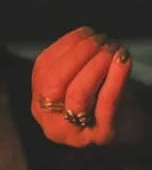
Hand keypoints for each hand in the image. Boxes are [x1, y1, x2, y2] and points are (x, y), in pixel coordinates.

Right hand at [31, 26, 132, 146]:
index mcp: (39, 106)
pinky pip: (105, 104)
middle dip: (78, 55)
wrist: (131, 133)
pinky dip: (115, 78)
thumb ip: (72, 63)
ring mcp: (75, 134)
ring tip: (113, 48)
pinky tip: (123, 60)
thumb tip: (82, 36)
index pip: (42, 70)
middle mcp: (50, 124)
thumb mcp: (80, 80)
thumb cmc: (104, 100)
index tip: (86, 32)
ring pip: (77, 94)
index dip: (63, 46)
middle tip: (102, 40)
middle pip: (54, 83)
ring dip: (96, 64)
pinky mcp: (101, 137)